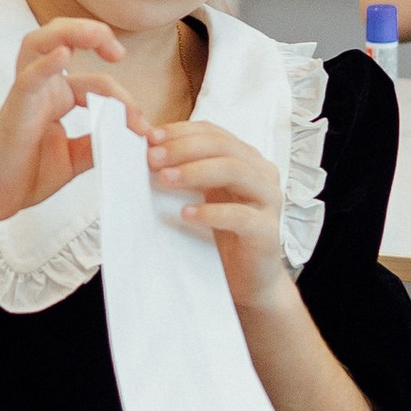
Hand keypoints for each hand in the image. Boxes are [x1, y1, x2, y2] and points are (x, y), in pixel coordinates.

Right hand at [0, 18, 126, 227]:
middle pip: (62, 39)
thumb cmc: (22, 176)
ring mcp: (27, 95)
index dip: (125, 101)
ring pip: (40, 43)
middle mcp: (42, 89)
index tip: (142, 129)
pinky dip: (46, 64)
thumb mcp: (74, 159)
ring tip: (97, 34)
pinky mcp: (15, 108)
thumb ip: (98, 142)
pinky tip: (63, 55)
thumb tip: (129, 136)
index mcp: (56, 98)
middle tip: (119, 51)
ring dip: (70, 32)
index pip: (97, 83)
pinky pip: (29, 78)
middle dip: (93, 34)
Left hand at [147, 118, 287, 311]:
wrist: (249, 279)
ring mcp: (268, 200)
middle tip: (153, 158)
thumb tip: (142, 141)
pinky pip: (240, 215)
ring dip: (196, 171)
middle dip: (184, 148)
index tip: (149, 137)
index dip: (181, 131)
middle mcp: (261, 173)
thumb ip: (181, 169)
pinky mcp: (267, 231)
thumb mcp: (200, 195)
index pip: (214, 132)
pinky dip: (211, 212)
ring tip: (166, 179)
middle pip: (224, 147)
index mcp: (246, 159)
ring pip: (235, 171)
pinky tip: (186, 214)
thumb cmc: (222, 234)